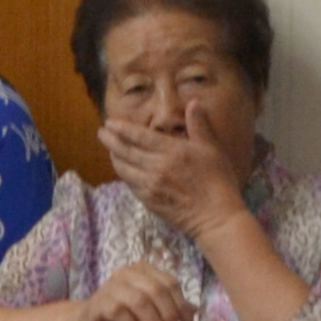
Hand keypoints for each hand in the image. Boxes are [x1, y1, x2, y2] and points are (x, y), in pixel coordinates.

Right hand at [64, 265, 199, 320]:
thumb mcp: (151, 311)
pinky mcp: (100, 303)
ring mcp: (112, 286)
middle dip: (169, 315)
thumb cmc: (123, 315)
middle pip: (157, 291)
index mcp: (142, 270)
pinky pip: (120, 313)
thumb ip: (170, 308)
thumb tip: (194, 312)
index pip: (169, 282)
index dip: (181, 303)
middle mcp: (127, 273)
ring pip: (140, 301)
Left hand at [102, 115, 248, 243]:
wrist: (216, 217)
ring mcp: (150, 186)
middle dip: (111, 140)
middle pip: (126, 151)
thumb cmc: (218, 181)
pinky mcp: (149, 201)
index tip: (110, 122)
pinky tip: (122, 169)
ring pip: (123, 168)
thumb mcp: (212, 149)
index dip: (122, 128)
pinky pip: (130, 184)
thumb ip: (199, 125)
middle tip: (101, 132)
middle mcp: (156, 167)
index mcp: (172, 151)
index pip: (139, 136)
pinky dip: (123, 174)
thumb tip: (192, 103)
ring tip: (110, 149)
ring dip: (114, 157)